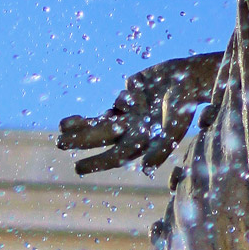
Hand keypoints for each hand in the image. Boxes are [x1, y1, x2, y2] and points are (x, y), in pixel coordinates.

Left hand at [56, 53, 221, 176]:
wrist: (188, 79)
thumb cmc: (182, 106)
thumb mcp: (173, 129)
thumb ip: (160, 149)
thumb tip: (146, 170)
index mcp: (142, 142)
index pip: (115, 156)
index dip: (97, 163)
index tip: (78, 168)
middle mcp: (133, 130)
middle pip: (102, 138)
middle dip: (82, 141)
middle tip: (59, 143)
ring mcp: (129, 115)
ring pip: (100, 123)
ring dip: (81, 126)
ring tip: (61, 126)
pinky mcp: (128, 97)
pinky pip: (113, 105)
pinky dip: (105, 108)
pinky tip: (89, 113)